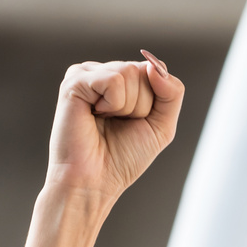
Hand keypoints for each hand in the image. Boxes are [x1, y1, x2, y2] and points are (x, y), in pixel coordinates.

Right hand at [45, 54, 184, 199]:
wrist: (94, 182)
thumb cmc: (122, 158)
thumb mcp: (162, 125)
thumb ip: (172, 92)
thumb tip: (154, 64)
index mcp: (121, 81)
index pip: (154, 70)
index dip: (153, 103)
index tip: (134, 123)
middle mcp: (102, 72)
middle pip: (143, 71)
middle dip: (141, 106)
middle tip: (117, 125)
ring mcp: (86, 74)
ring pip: (130, 72)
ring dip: (128, 107)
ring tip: (106, 121)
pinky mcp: (75, 82)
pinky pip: (114, 80)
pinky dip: (113, 104)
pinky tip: (95, 116)